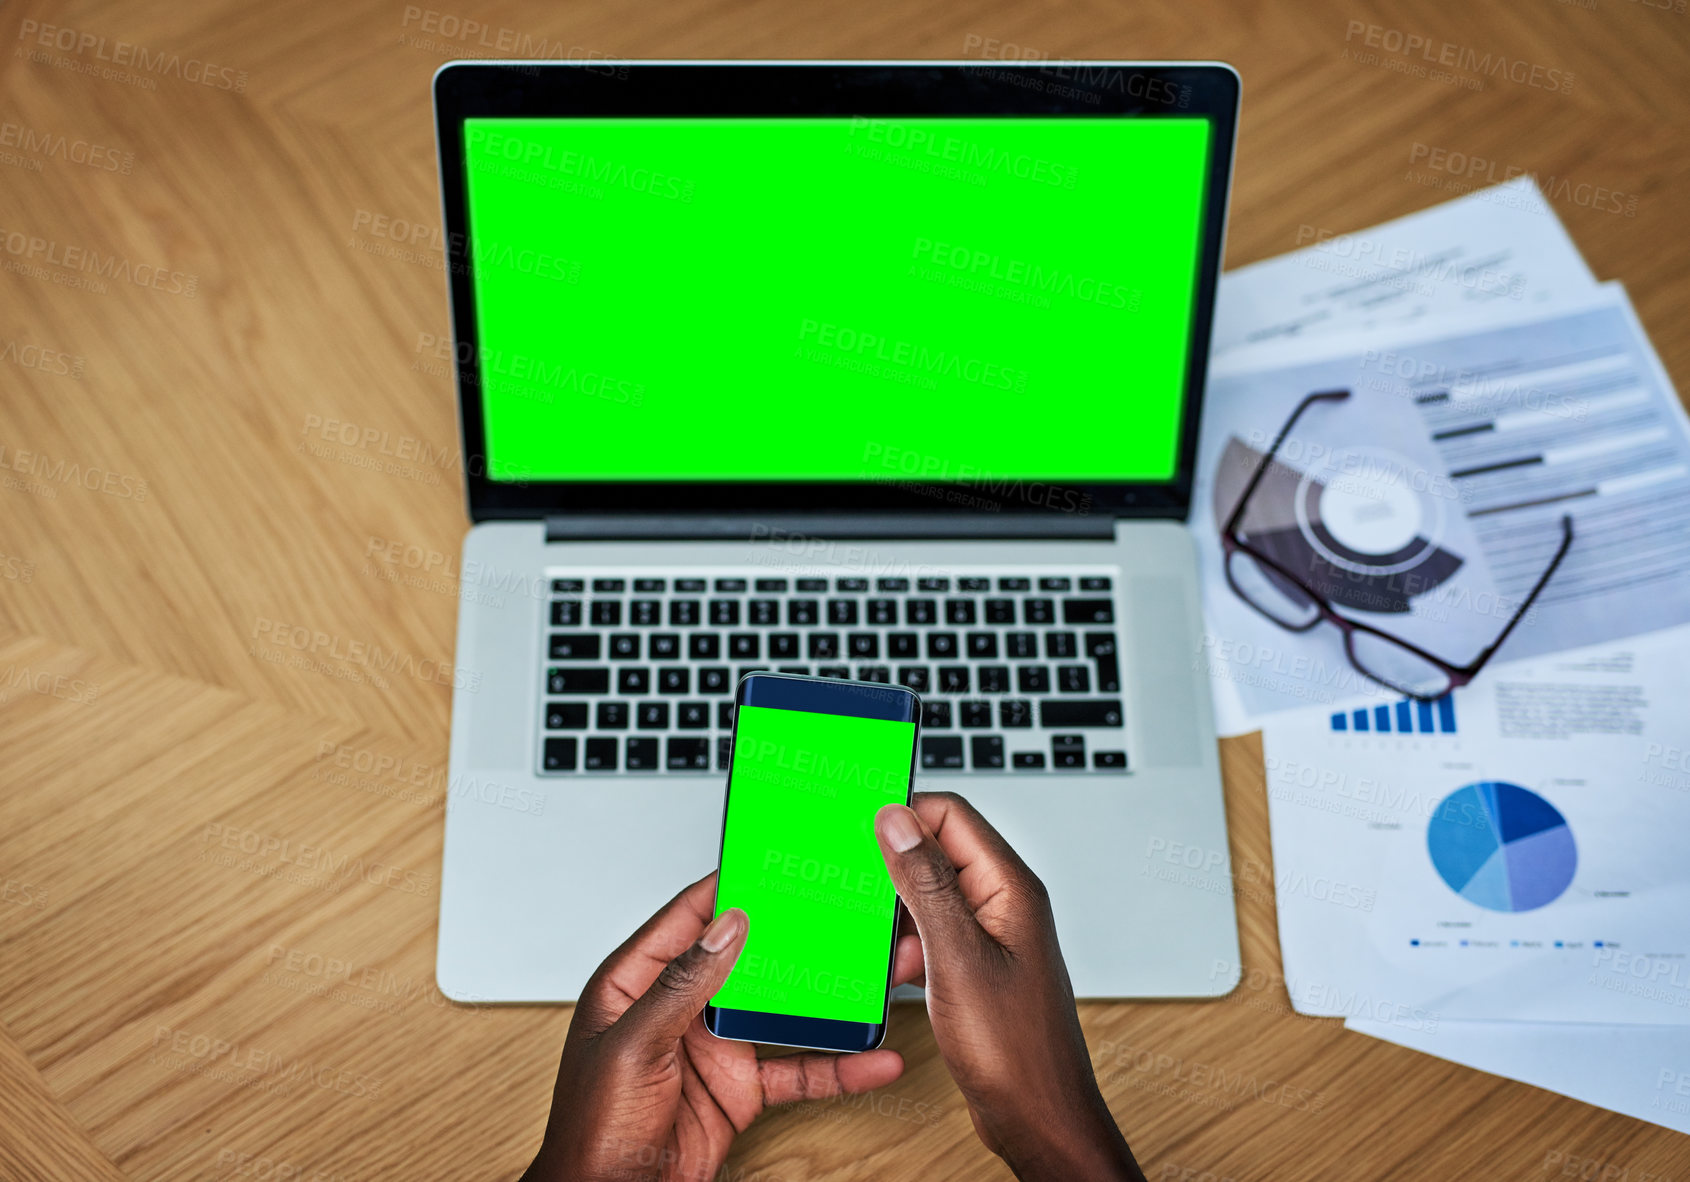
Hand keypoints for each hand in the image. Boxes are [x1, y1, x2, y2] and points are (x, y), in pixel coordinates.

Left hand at [523, 872, 905, 1181]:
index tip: (771, 862)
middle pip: (744, 957)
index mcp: (636, 982)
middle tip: (837, 910)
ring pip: (778, 1007)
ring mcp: (713, 1046)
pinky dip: (837, 1066)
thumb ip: (679, 986)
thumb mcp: (631, 1048)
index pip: (687, 918)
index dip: (728, 888)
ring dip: (822, 996)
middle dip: (790, 936)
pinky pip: (796, 1067)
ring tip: (870, 976)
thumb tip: (724, 928)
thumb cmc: (592, 1132)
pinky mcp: (740, 1087)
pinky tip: (871, 1059)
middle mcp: (677, 1007)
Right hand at [875, 792, 1145, 1181]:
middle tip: (853, 890)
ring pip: (928, 898)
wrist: (1037, 1117)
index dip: (903, 816)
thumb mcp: (957, 957)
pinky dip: (905, 949)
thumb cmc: (1015, 1049)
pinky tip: (891, 974)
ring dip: (895, 917)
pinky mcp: (976, 966)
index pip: (951, 814)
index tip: (856, 829)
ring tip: (874, 945)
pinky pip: (931, 936)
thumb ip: (926, 883)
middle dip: (891, 871)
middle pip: (936, 853)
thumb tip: (897, 820)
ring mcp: (990, 935)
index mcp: (1008, 886)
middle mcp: (1002, 903)